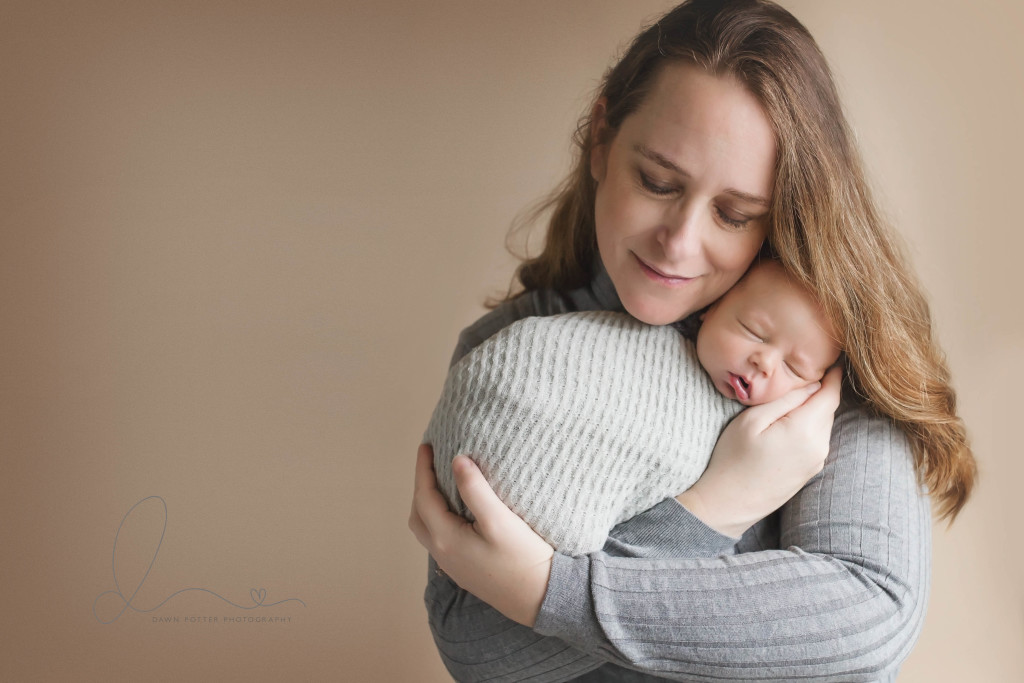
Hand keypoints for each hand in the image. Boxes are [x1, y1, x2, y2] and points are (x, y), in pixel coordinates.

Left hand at [408, 444, 553, 626]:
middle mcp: (443, 554)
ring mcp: (453, 566)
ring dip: (427, 505)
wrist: (541, 598)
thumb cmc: (523, 559)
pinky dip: (438, 520)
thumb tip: (457, 460)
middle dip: (420, 487)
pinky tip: (455, 514)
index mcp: (445, 539)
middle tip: (431, 464)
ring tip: (441, 485)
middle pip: (418, 515)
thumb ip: (475, 490)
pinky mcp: (465, 571)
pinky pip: (439, 540)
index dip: (422, 469)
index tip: (426, 446)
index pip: (424, 496)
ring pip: (427, 530)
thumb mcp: (499, 520)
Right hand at [677, 365, 842, 537]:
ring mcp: (817, 461)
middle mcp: (819, 446)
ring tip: (794, 395)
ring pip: (823, 423)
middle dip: (821, 389)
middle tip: (806, 370)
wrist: (729, 504)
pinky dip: (810, 424)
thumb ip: (785, 399)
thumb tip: (811, 385)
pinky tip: (790, 421)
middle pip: (828, 408)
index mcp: (805, 430)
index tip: (831, 357)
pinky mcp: (811, 470)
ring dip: (814, 408)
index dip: (833, 374)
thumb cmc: (732, 458)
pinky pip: (817, 438)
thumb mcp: (752, 420)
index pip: (830, 393)